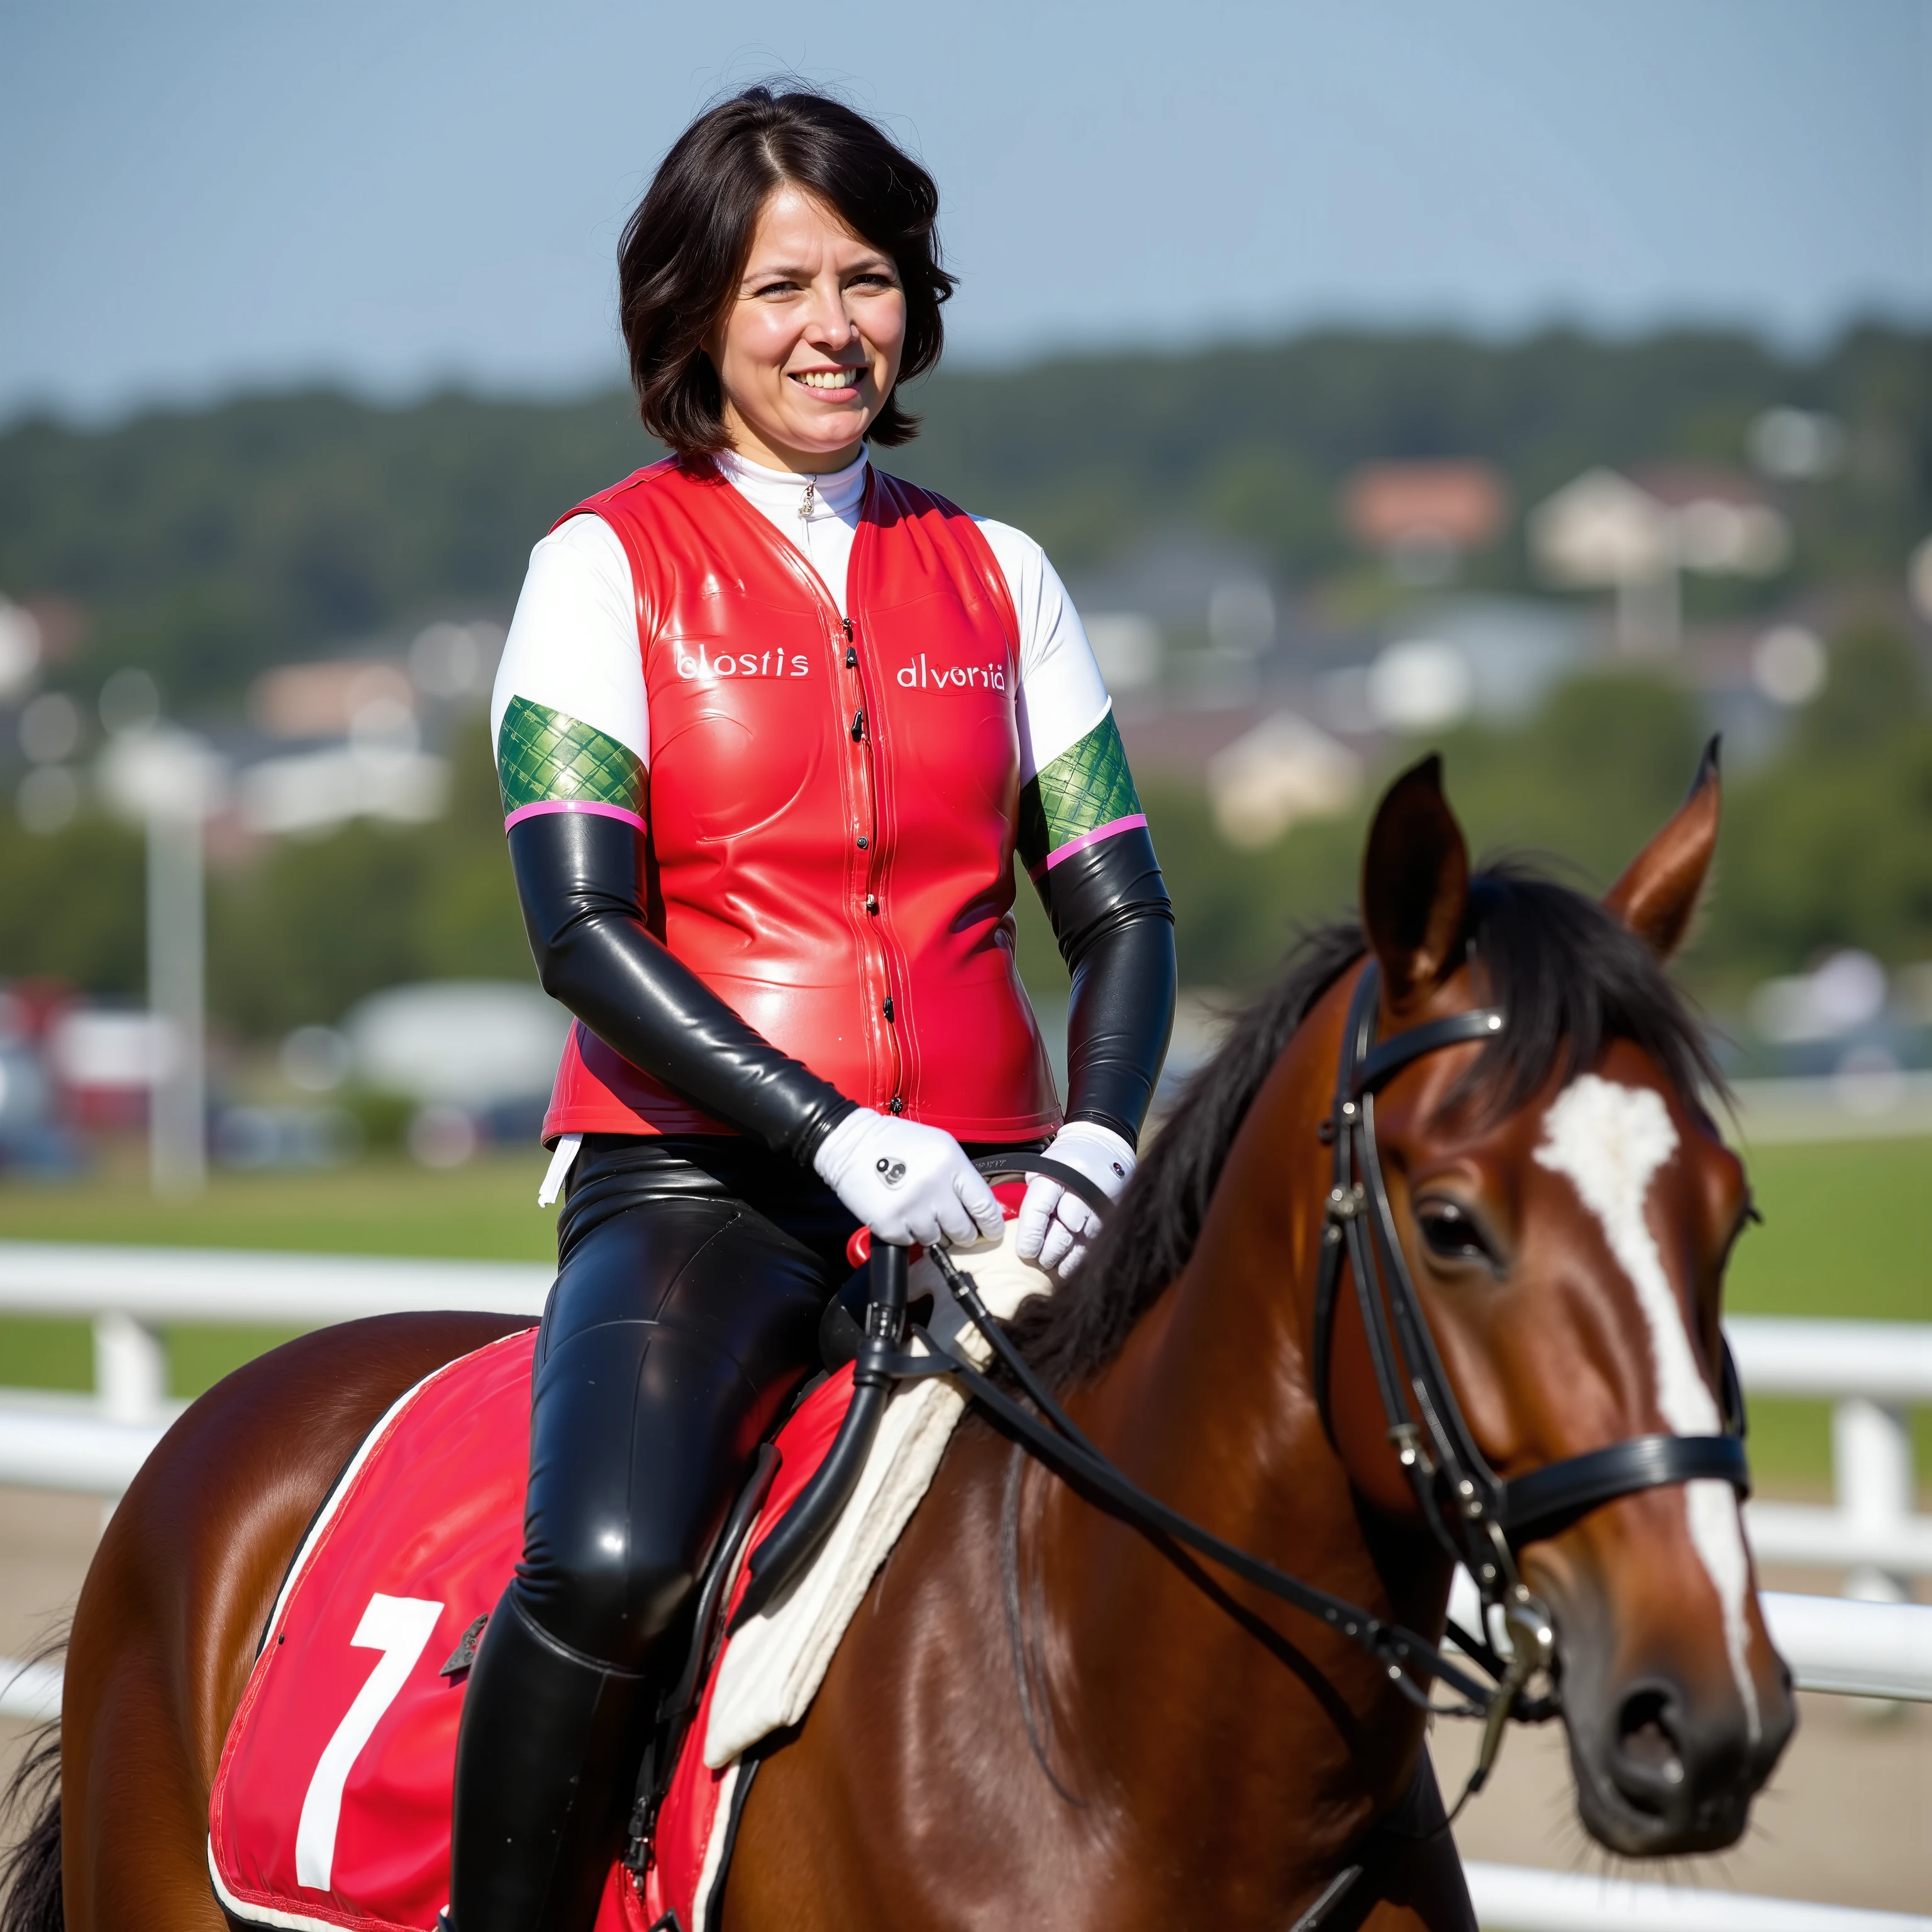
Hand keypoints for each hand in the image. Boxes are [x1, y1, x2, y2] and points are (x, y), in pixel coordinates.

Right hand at [813, 1108, 1003, 1249]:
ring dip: (931, 1231)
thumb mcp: (939, 1146)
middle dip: (962, 1233)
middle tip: (954, 1226)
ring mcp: (911, 1209)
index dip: (992, 1225)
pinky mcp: (889, 1225)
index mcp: (951, 1165)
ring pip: (936, 1240)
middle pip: (963, 1231)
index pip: (984, 1206)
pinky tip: (899, 1211)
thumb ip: (962, 1176)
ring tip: (918, 1210)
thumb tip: (984, 1209)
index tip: (992, 1232)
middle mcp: (934, 1189)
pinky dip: (906, 1232)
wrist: (849, 1144)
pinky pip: (909, 1242)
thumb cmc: (896, 1142)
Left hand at [1016, 1120, 1135, 1278]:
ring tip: (1057, 1265)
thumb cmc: (1066, 1161)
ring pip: (1082, 1243)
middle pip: (1062, 1234)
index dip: (1030, 1237)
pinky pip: (1098, 1242)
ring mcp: (1101, 1203)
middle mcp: (1081, 1189)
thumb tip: (1025, 1236)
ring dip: (1067, 1259)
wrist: (1104, 1145)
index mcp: (1056, 1175)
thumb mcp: (1042, 1169)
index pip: (1038, 1210)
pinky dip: (1084, 1256)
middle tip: (1041, 1261)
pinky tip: (1074, 1261)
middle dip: (1049, 1253)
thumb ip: (1034, 1198)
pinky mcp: (1115, 1213)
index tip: (1026, 1252)